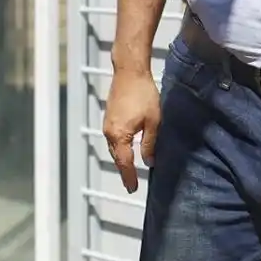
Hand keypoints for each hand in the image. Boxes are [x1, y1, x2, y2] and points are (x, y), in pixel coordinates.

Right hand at [102, 69, 161, 192]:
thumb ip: (150, 143)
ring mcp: (107, 124)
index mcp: (119, 136)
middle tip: (131, 183)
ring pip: (113, 148)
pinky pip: (113, 138)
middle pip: (116, 157)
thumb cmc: (143, 94)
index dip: (129, 177)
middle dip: (124, 170)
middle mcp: (109, 132)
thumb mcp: (153, 121)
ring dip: (121, 159)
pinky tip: (126, 148)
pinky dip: (119, 147)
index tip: (133, 189)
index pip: (125, 163)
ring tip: (129, 169)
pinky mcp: (109, 116)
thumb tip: (149, 161)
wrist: (129, 72)